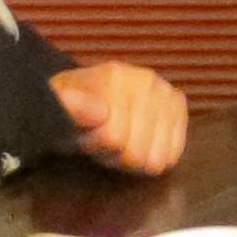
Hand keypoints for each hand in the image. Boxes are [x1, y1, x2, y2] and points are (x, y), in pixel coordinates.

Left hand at [50, 62, 187, 174]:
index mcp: (115, 77)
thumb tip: (100, 113)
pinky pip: (174, 151)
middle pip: (135, 151)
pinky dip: (156, 157)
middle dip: (114, 154)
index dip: (95, 145)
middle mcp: (146, 80)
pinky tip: (142, 145)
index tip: (85, 134)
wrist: (89, 94)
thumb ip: (73, 108)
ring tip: (121, 143)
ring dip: (134, 158)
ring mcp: (165, 93)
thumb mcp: (59, 107)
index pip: (113, 137)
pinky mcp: (177, 107)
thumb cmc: (73, 106)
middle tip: (102, 140)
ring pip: (155, 157)